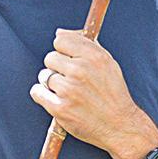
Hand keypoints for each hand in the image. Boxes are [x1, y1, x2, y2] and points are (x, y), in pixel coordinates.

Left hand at [30, 29, 157, 158]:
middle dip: (57, 68)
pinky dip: (42, 95)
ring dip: (50, 84)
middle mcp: (81, 71)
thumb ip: (85, 44)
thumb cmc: (112, 93)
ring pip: (43, 76)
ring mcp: (69, 90)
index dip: (63, 51)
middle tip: (71, 80)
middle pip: (50, 58)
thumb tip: (59, 32)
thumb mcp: (107, 63)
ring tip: (67, 92)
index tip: (69, 60)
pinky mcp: (60, 108)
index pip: (60, 40)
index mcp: (94, 57)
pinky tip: (54, 99)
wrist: (121, 126)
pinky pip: (37, 92)